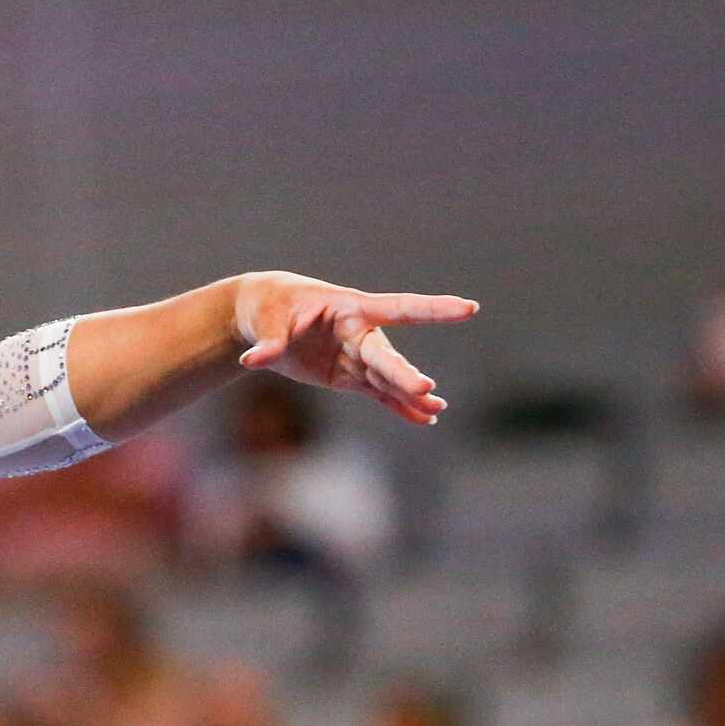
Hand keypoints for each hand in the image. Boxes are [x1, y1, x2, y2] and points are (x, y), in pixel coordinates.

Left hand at [232, 272, 478, 425]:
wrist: (263, 317)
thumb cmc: (270, 307)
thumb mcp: (268, 318)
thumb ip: (270, 340)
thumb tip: (255, 359)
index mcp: (350, 309)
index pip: (399, 308)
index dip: (433, 309)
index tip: (469, 309)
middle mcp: (360, 333)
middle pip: (386, 356)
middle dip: (404, 374)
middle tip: (427, 390)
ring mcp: (356, 356)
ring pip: (387, 378)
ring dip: (409, 395)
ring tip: (436, 410)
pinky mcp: (348, 376)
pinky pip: (378, 394)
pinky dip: (399, 407)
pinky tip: (424, 418)